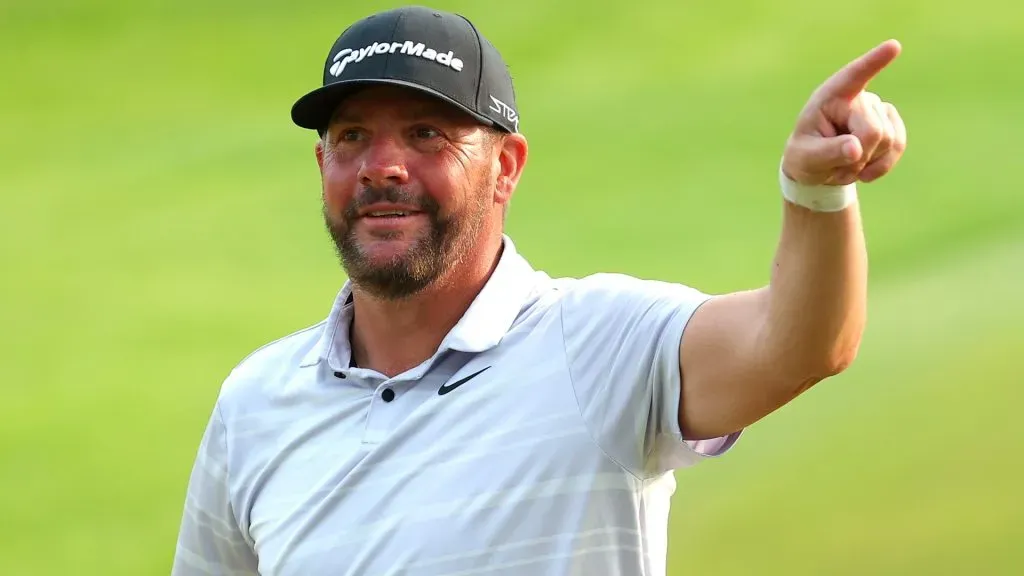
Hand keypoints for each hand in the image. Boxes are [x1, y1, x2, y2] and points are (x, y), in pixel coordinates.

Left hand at [782, 40, 906, 186]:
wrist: (818, 168)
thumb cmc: (805, 157)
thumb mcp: (805, 159)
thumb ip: (828, 153)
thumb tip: (857, 149)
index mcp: (830, 97)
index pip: (853, 77)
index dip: (874, 62)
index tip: (893, 46)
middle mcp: (856, 98)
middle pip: (873, 131)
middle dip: (858, 156)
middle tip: (834, 162)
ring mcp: (876, 109)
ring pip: (889, 140)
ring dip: (866, 161)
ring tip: (844, 161)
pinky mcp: (891, 124)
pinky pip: (898, 145)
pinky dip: (881, 165)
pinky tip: (864, 170)